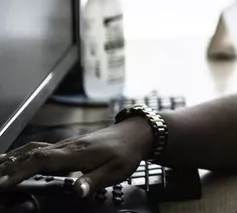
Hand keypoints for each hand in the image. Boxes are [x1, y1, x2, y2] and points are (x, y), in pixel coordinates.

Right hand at [0, 118, 152, 197]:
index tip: (3, 183)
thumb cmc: (126, 152)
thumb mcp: (115, 170)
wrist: (135, 133)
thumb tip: (76, 191)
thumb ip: (94, 180)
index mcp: (75, 153)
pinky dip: (22, 155)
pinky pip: (39, 149)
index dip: (20, 171)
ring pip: (32, 149)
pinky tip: (13, 160)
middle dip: (8, 166)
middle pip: (30, 154)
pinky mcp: (67, 146)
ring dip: (12, 159)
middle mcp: (66, 147)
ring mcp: (65, 145)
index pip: (41, 160)